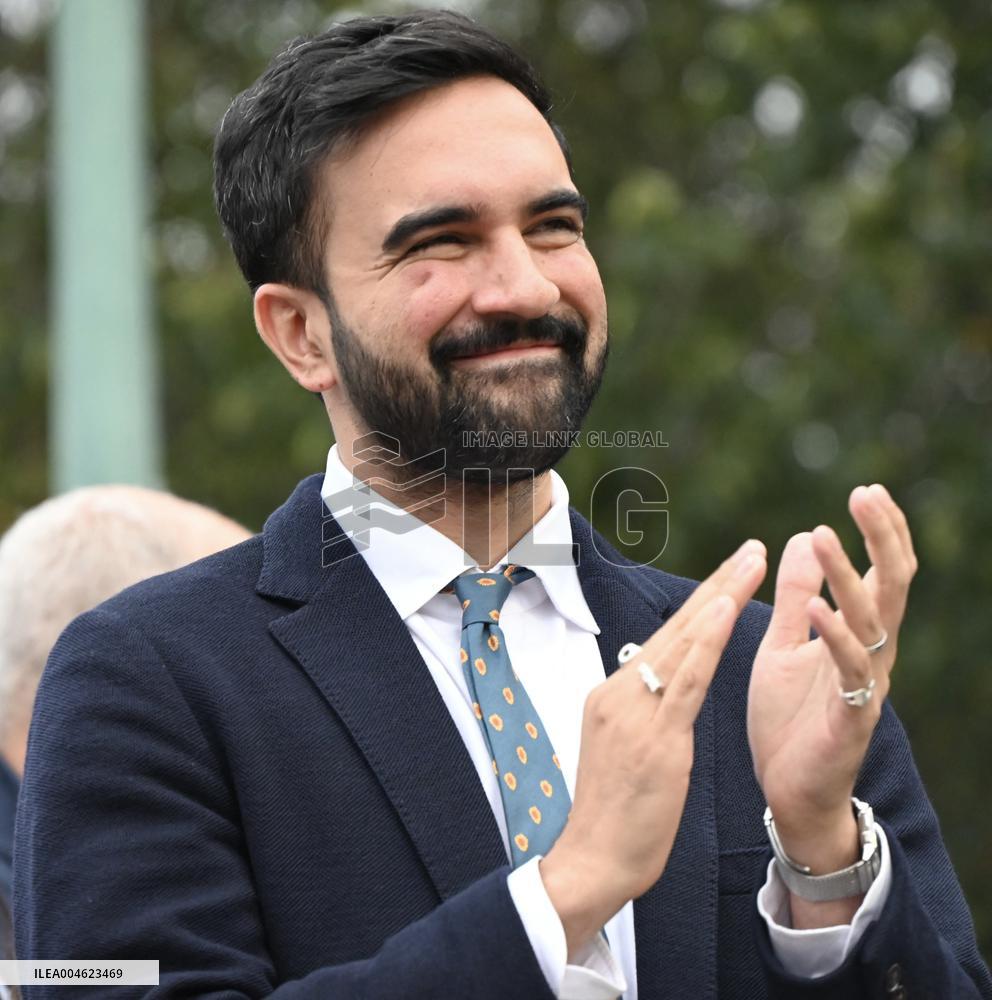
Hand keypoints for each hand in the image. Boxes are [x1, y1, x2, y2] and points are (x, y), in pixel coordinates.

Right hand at [541, 539, 766, 956]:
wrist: (593, 859)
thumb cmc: (613, 812)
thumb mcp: (622, 748)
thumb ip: (640, 712)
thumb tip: (656, 685)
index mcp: (611, 693)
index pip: (665, 639)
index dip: (701, 604)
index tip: (729, 575)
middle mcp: (618, 692)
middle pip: (676, 628)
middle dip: (717, 584)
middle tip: (752, 549)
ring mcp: (634, 712)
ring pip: (684, 643)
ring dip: (721, 596)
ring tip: (752, 562)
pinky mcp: (655, 737)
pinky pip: (685, 681)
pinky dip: (706, 641)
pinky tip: (725, 608)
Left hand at [748, 484, 916, 875]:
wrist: (790, 790)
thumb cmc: (790, 717)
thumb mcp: (785, 642)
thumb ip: (795, 594)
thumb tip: (801, 535)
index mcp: (856, 636)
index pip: (880, 575)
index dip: (878, 534)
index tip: (867, 490)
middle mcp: (871, 655)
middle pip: (890, 588)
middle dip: (881, 539)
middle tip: (866, 494)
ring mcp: (864, 685)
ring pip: (869, 622)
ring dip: (847, 577)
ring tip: (824, 534)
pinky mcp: (848, 718)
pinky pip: (848, 672)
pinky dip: (834, 637)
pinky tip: (816, 608)